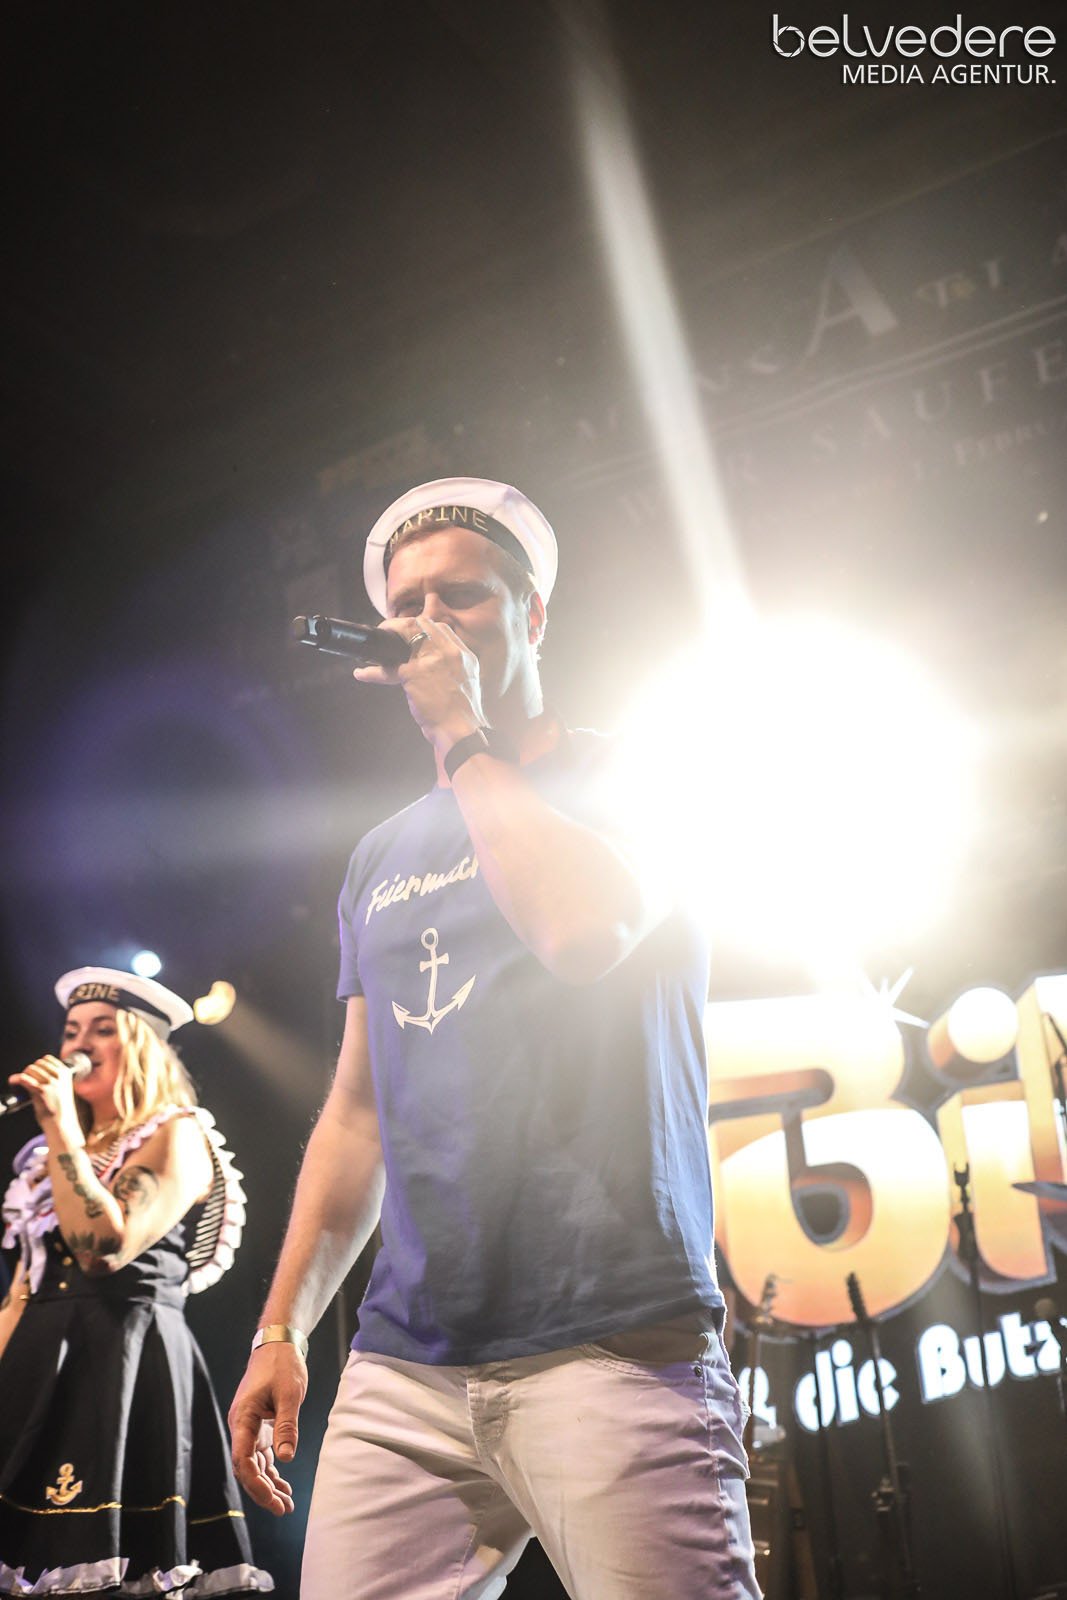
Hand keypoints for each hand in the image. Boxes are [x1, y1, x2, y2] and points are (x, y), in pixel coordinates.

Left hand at [7, 1054, 80, 1133]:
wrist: (61, 1124)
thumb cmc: (60, 1109)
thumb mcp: (61, 1089)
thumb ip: (53, 1078)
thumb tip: (34, 1072)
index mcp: (66, 1074)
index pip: (48, 1059)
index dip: (38, 1064)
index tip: (34, 1072)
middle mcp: (59, 1076)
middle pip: (38, 1063)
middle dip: (30, 1070)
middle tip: (26, 1080)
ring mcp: (50, 1083)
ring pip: (30, 1069)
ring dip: (23, 1075)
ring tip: (20, 1082)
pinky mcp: (41, 1091)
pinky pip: (24, 1079)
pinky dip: (16, 1079)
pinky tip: (13, 1081)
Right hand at [228, 1343, 306, 1515]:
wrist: (278, 1343)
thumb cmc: (282, 1365)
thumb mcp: (289, 1394)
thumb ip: (286, 1426)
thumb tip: (286, 1459)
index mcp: (243, 1418)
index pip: (242, 1460)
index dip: (255, 1483)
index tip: (273, 1499)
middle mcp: (242, 1426)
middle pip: (247, 1468)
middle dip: (263, 1491)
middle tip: (283, 1509)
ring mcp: (249, 1427)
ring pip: (254, 1464)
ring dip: (269, 1484)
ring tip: (286, 1504)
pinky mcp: (259, 1425)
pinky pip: (262, 1455)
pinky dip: (272, 1471)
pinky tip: (283, 1485)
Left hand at [355, 617, 484, 748]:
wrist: (461, 731)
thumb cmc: (462, 713)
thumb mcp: (467, 681)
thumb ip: (453, 667)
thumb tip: (433, 664)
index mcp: (463, 654)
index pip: (440, 628)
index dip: (421, 628)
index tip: (408, 635)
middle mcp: (449, 651)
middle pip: (421, 624)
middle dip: (400, 626)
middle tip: (387, 634)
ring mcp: (431, 660)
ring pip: (404, 634)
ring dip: (386, 636)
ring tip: (372, 648)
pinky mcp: (414, 674)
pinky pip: (388, 667)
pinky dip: (372, 671)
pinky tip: (361, 674)